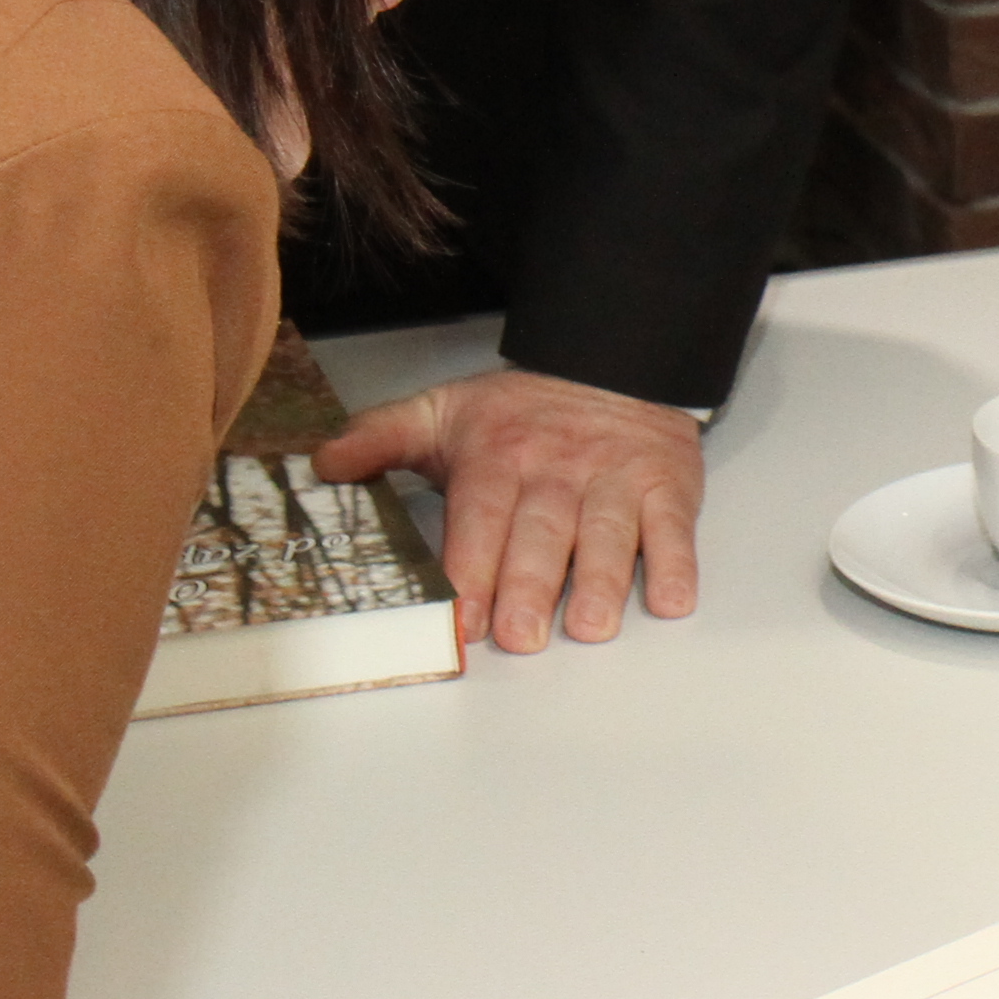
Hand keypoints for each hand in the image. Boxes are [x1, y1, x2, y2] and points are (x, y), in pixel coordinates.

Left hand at [317, 366, 703, 651]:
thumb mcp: (444, 409)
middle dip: (530, 585)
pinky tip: (670, 600)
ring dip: (601, 581)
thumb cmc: (524, 410)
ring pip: (607, 533)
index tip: (461, 618)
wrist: (614, 361)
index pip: (481, 516)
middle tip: (519, 636)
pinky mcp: (666, 487)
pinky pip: (674, 527)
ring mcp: (615, 480)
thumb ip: (381, 437)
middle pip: (542, 532)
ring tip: (589, 627)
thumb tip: (323, 465)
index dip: (471, 567)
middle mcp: (557, 469)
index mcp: (498, 455)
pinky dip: (676, 563)